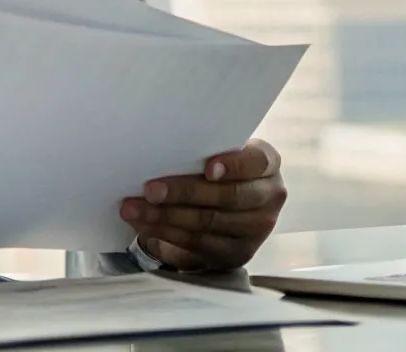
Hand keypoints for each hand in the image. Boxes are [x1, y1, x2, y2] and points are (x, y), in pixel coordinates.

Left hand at [120, 139, 284, 271]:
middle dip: (185, 193)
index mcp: (267, 164)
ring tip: (135, 209)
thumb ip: (204, 153)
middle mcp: (270, 196)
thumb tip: (159, 153)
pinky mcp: (239, 253)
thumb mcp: (221, 155)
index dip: (234, 165)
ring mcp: (257, 229)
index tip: (208, 168)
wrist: (230, 206)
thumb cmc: (219, 170)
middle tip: (150, 190)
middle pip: (228, 197)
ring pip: (209, 222)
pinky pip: (199, 243)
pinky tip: (146, 225)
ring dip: (166, 216)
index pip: (256, 162)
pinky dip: (168, 233)